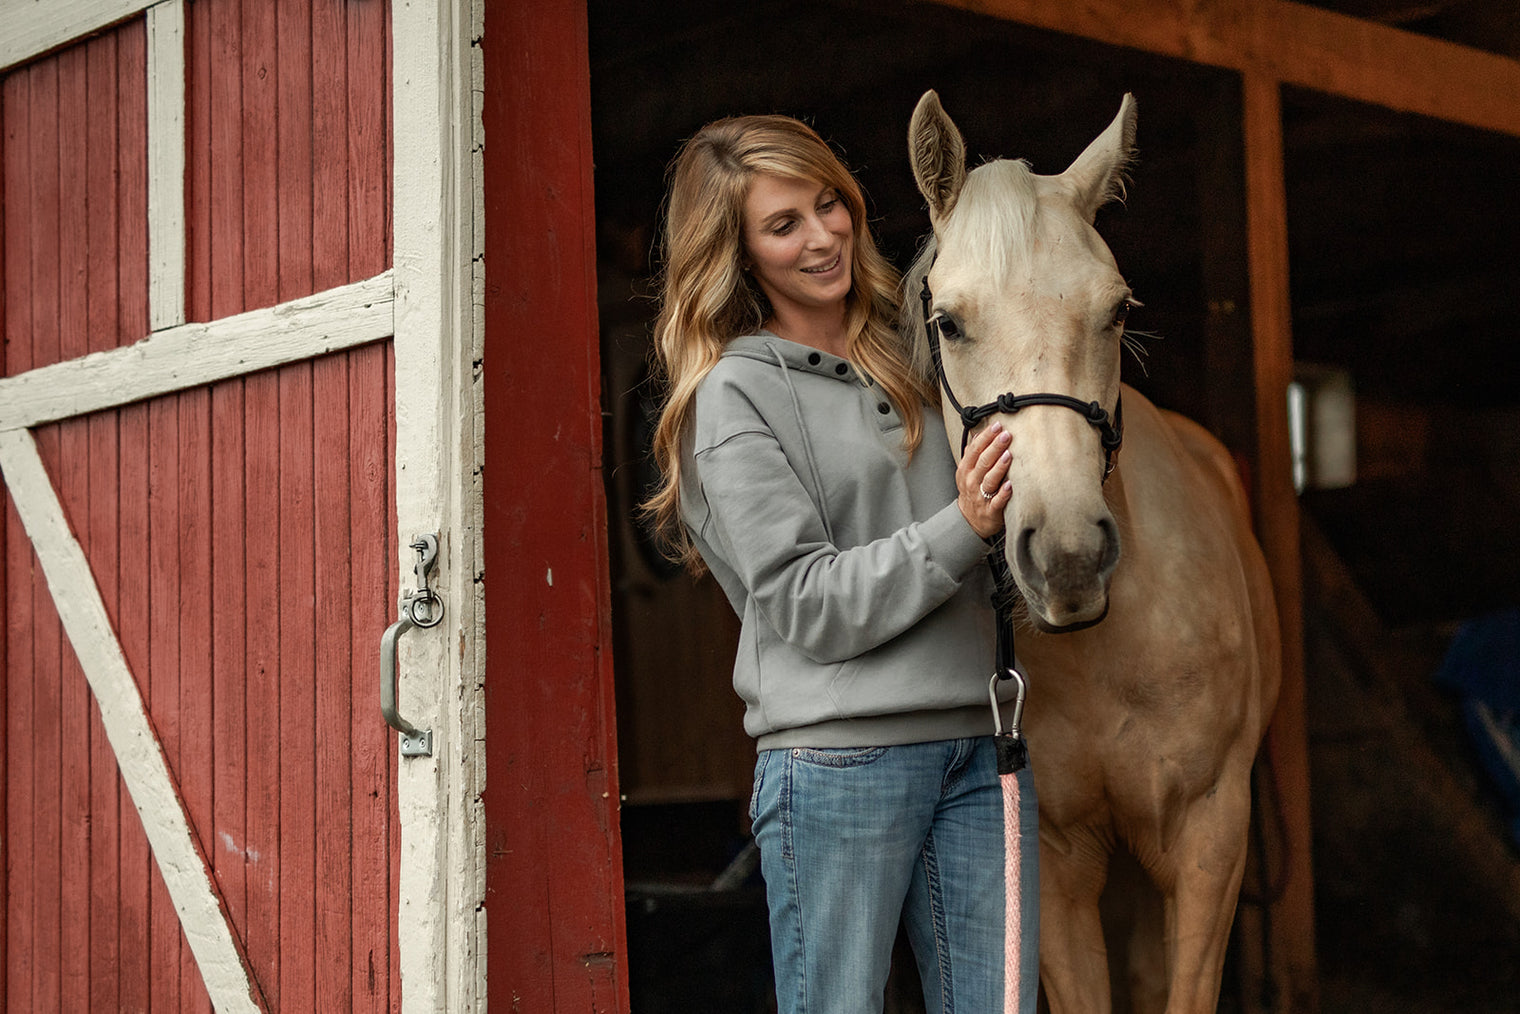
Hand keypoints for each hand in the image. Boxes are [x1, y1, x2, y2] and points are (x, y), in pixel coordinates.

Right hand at [957, 421, 1011, 539]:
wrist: (969, 520)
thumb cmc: (972, 491)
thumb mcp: (967, 471)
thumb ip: (972, 453)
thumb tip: (978, 433)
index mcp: (965, 470)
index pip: (974, 450)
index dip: (985, 437)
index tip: (997, 425)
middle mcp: (971, 482)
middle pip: (983, 462)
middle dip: (994, 447)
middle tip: (1006, 434)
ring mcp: (980, 496)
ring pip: (989, 480)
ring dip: (999, 467)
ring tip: (1008, 455)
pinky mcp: (990, 510)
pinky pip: (997, 501)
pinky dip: (1003, 493)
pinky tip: (1011, 485)